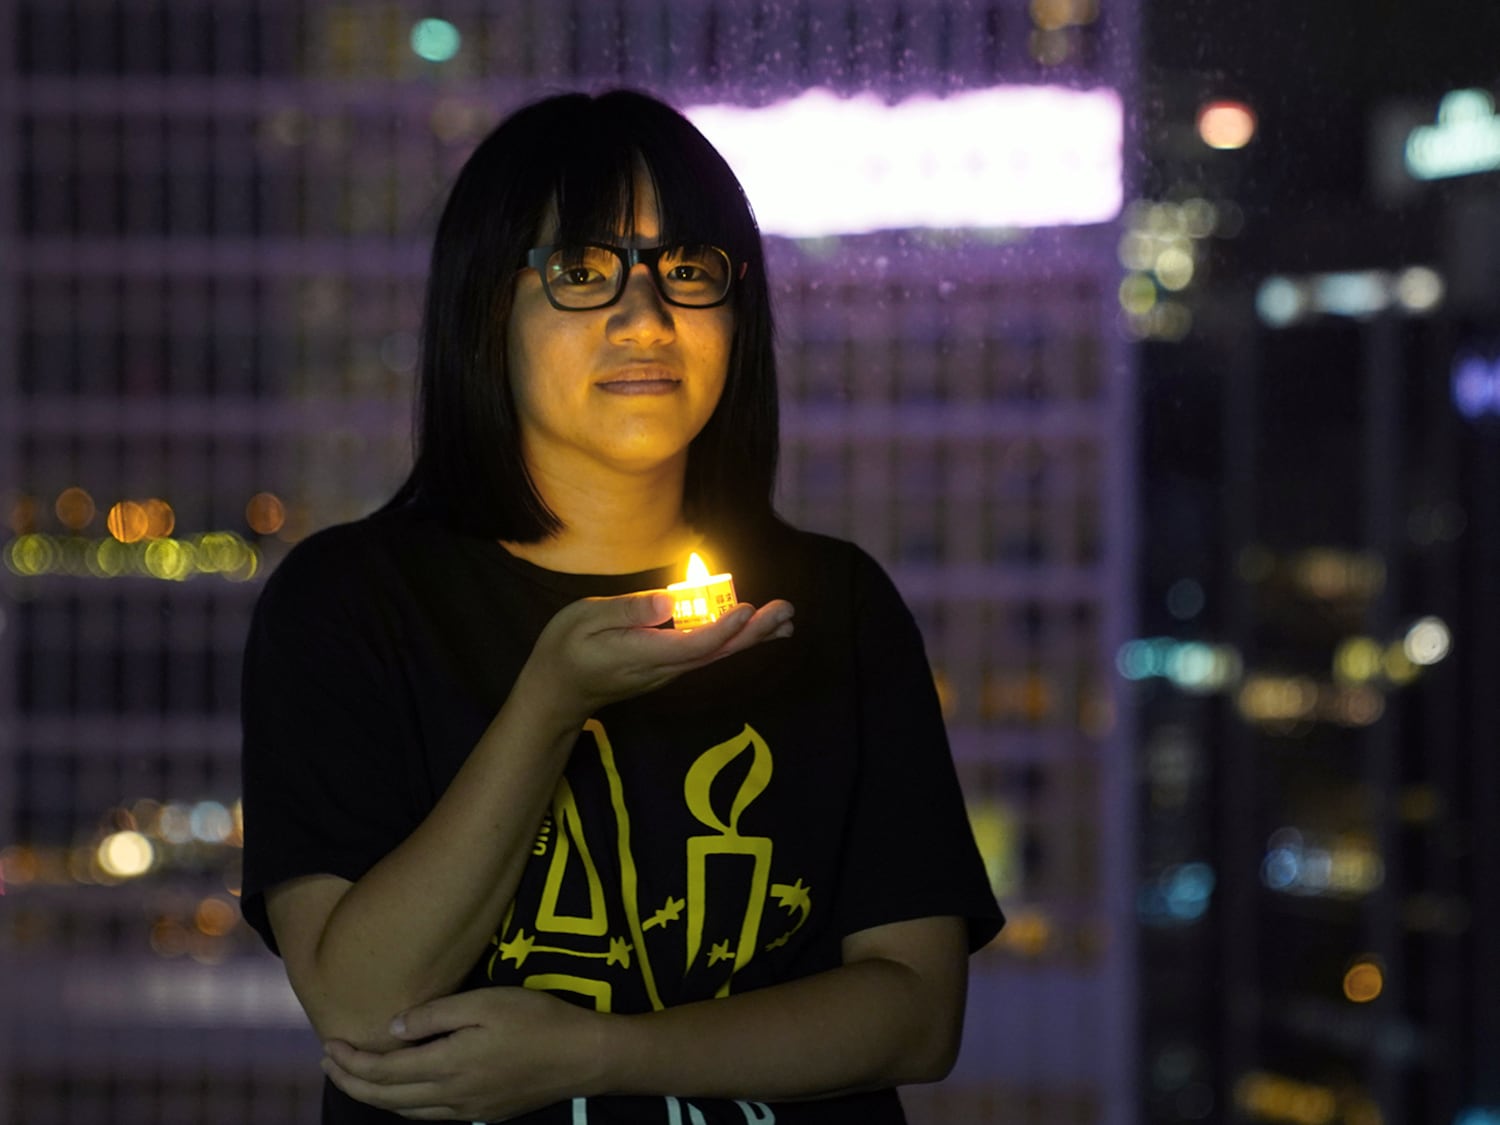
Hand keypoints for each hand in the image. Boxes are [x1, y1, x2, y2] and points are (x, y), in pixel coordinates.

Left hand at [321, 987, 605, 1121]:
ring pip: (406, 1112)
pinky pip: (431, 1116)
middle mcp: (450, 1095)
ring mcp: (468, 1109)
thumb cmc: (535, 1019)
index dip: (352, 1062)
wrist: (582, 1056)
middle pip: (387, 1098)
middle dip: (352, 1082)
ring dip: (374, 1097)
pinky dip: (404, 1106)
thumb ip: (435, 1015)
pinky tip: (402, 1094)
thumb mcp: (485, 1003)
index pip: (383, 1071)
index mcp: (447, 1065)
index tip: (330, 1045)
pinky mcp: (483, 1112)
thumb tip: (392, 1029)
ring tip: (355, 1079)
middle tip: (328, 1064)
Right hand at [522, 592, 794, 726]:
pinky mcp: (669, 668)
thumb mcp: (584, 618)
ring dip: (751, 637)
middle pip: (716, 652)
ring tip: (785, 621)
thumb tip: (669, 601)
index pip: (692, 644)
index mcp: (643, 654)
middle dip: (754, 632)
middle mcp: (664, 668)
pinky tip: (753, 629)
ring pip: (717, 655)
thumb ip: (628, 611)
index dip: (722, 627)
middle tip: (787, 613)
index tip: (747, 608)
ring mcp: (668, 671)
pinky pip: (707, 654)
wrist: (558, 692)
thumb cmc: (565, 649)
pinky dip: (734, 640)